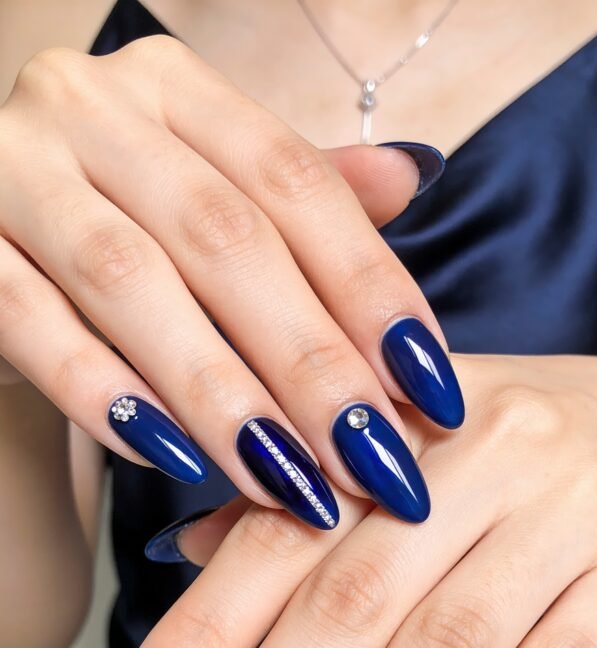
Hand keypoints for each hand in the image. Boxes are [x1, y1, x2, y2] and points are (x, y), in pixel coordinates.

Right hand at [0, 37, 460, 523]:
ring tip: (290, 483)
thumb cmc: (121, 234)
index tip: (430, 391)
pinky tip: (170, 459)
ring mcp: (10, 167)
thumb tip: (411, 174)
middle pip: (227, 238)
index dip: (372, 290)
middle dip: (312, 364)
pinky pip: (29, 322)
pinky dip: (104, 394)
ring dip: (223, 395)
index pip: (296, 184)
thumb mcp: (211, 200)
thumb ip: (301, 194)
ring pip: (132, 282)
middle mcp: (91, 106)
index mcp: (174, 90)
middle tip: (373, 464)